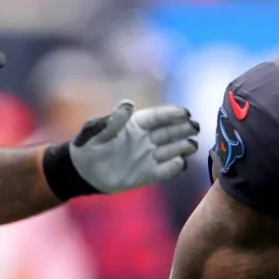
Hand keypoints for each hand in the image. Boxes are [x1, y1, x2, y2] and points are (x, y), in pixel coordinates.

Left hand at [43, 99, 199, 196]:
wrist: (82, 173)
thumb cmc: (87, 147)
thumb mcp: (96, 131)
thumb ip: (113, 120)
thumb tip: (128, 104)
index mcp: (135, 125)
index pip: (158, 117)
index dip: (172, 114)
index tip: (186, 113)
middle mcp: (145, 139)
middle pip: (169, 132)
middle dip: (184, 129)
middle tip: (196, 128)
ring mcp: (147, 156)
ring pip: (171, 149)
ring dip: (183, 147)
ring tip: (193, 146)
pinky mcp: (147, 174)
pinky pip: (165, 169)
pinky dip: (174, 167)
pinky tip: (181, 164)